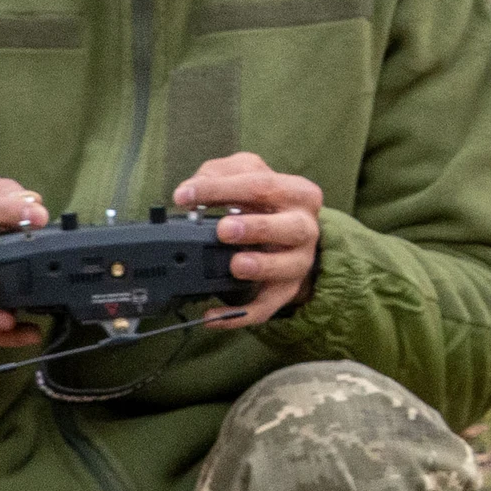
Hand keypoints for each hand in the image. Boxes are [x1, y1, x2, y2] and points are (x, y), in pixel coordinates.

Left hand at [173, 152, 321, 327]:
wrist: (290, 233)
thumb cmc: (264, 201)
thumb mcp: (246, 174)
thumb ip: (219, 173)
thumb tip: (192, 189)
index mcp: (297, 192)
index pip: (261, 185)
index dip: (220, 189)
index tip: (185, 196)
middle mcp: (305, 227)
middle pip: (289, 227)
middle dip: (256, 228)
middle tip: (224, 230)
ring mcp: (300, 261)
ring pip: (287, 267)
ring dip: (260, 267)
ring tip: (235, 265)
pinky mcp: (287, 290)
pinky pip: (268, 306)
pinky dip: (242, 314)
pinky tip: (214, 317)